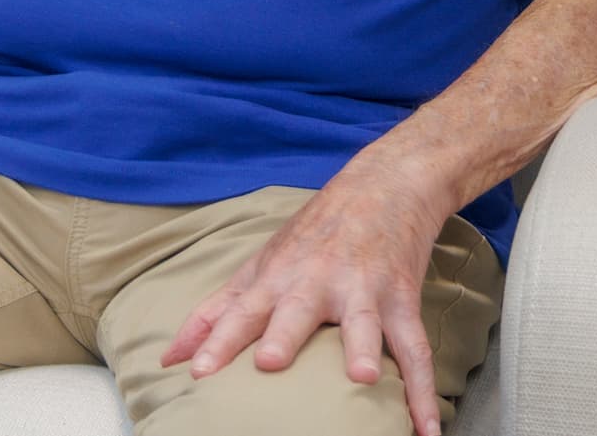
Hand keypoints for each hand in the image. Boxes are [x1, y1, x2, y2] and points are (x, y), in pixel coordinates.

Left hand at [161, 155, 454, 435]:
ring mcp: (362, 290)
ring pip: (362, 323)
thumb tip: (168, 359)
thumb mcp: (260, 266)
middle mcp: (317, 282)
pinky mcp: (401, 298)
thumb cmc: (312, 235)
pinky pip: (416, 349)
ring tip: (361, 378)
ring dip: (362, 349)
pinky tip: (428, 429)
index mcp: (277, 278)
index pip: (242, 312)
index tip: (197, 371)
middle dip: (284, 335)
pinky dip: (424, 392)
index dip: (218, 340)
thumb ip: (215, 314)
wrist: (385, 185)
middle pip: (297, 311)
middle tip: (268, 362)